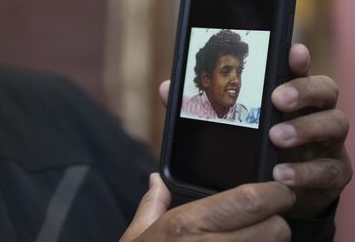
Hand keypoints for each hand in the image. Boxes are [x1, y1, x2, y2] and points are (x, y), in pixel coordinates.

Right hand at [120, 174, 293, 240]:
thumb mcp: (137, 235)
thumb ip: (152, 205)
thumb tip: (156, 181)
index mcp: (187, 224)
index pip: (250, 201)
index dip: (275, 193)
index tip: (280, 191)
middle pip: (276, 229)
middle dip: (278, 223)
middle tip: (270, 220)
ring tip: (254, 240)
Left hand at [158, 43, 351, 219]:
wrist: (275, 194)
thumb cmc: (251, 148)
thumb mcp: (228, 126)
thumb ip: (201, 106)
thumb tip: (167, 88)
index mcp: (289, 93)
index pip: (298, 68)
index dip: (298, 58)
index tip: (292, 51)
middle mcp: (314, 111)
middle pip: (325, 89)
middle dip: (302, 91)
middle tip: (276, 99)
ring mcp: (328, 141)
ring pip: (335, 123)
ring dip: (305, 129)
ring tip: (276, 138)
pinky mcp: (333, 171)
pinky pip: (329, 168)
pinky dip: (306, 171)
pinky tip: (282, 175)